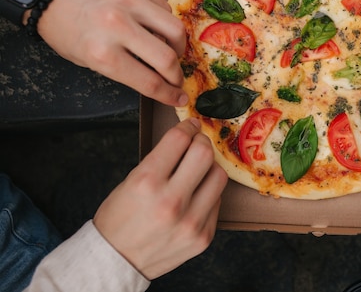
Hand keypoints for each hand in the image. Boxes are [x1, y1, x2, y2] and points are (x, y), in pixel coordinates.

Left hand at [36, 0, 187, 106]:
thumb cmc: (66, 31)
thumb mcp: (89, 61)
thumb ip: (126, 69)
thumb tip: (161, 77)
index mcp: (102, 53)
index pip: (149, 81)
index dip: (169, 94)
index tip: (179, 96)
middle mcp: (116, 25)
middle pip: (168, 57)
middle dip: (176, 73)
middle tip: (175, 76)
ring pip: (175, 28)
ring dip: (177, 44)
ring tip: (169, 48)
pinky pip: (164, 6)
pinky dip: (164, 20)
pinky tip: (154, 25)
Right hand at [93, 119, 227, 278]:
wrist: (116, 261)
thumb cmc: (120, 217)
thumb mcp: (131, 181)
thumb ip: (161, 159)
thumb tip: (189, 137)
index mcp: (146, 182)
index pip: (179, 139)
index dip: (187, 126)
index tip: (191, 124)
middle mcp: (171, 202)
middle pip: (204, 153)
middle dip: (201, 141)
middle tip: (197, 142)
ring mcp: (191, 222)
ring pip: (219, 176)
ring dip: (210, 167)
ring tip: (198, 170)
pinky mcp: (204, 236)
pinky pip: (217, 201)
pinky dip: (208, 193)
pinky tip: (195, 195)